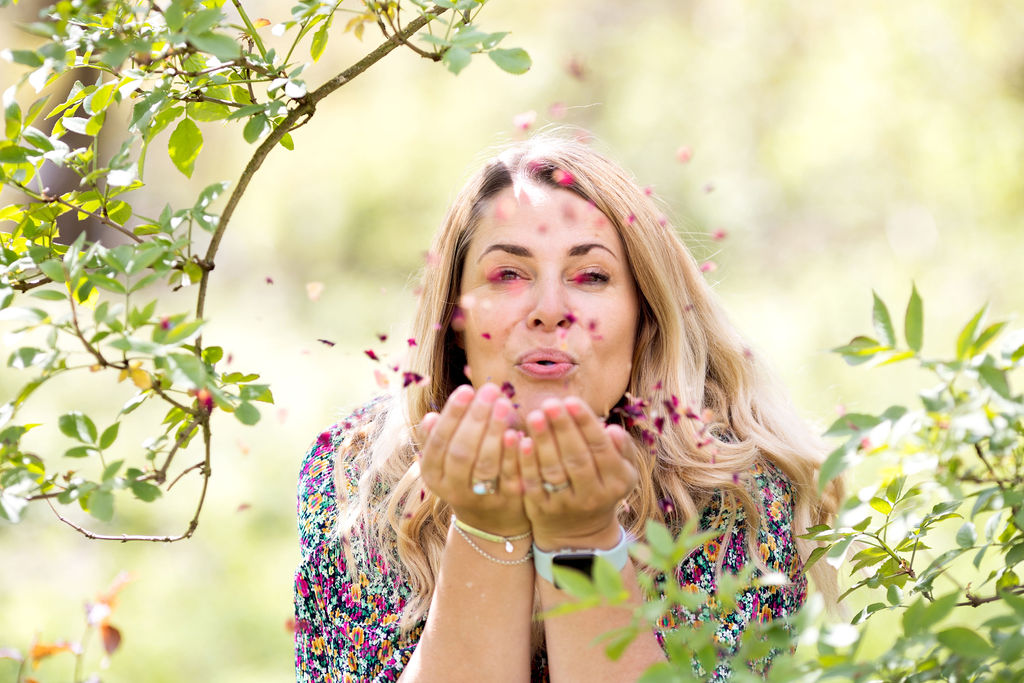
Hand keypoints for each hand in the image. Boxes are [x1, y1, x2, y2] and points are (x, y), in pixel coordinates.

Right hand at [417, 383, 528, 535]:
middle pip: (462, 452)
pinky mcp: (508, 502)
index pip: (439, 442)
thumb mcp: (443, 461)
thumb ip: (436, 438)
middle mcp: (453, 490)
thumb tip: (430, 417)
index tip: (467, 388)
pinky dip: (513, 453)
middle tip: (490, 389)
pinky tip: (519, 432)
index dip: (452, 415)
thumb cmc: (464, 476)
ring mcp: (481, 499)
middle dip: (476, 418)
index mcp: (433, 475)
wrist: (490, 522)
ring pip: (486, 464)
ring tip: (504, 403)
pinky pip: (511, 475)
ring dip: (495, 432)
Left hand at [518, 396, 637, 549]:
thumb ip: (622, 448)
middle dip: (563, 429)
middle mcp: (593, 496)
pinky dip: (527, 463)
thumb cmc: (602, 485)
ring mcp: (566, 505)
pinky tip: (521, 441)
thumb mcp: (622, 470)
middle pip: (577, 459)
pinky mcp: (542, 510)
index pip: (601, 448)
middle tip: (550, 403)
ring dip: (543, 442)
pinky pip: (533, 484)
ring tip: (535, 415)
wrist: (579, 532)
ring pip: (554, 471)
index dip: (586, 424)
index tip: (571, 400)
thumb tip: (613, 429)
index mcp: (616, 482)